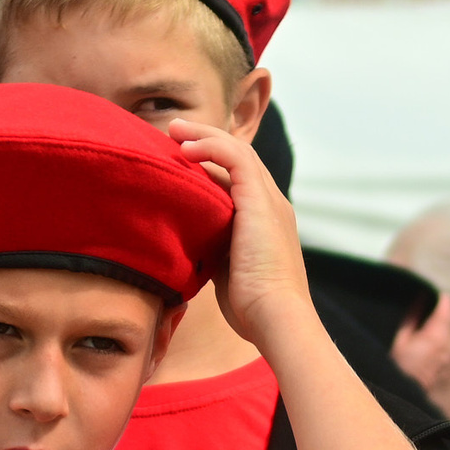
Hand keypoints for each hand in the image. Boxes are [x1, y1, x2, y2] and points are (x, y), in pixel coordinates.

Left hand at [166, 117, 314, 346]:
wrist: (275, 318)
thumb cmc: (251, 309)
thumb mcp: (226, 270)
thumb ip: (213, 249)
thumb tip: (184, 244)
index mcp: (266, 221)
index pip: (240, 179)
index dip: (211, 164)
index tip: (180, 160)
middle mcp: (273, 205)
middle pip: (239, 157)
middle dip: (205, 140)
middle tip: (173, 133)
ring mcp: (270, 201)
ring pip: (238, 150)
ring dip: (204, 136)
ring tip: (175, 131)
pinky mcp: (261, 201)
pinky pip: (236, 157)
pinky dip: (210, 147)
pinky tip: (185, 150)